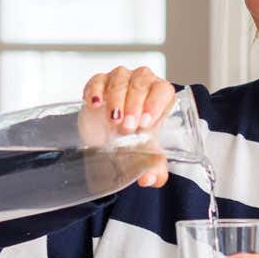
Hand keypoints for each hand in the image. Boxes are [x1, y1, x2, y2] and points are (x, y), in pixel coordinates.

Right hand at [80, 66, 174, 188]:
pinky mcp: (99, 82)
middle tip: (128, 127)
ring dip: (116, 99)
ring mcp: (120, 79)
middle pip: (141, 83)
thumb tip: (148, 178)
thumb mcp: (147, 156)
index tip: (146, 122)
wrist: (109, 137)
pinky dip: (95, 90)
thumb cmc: (134, 139)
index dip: (155, 103)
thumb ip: (154, 169)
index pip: (163, 90)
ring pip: (120, 80)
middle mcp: (142, 83)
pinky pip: (98, 80)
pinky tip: (95, 104)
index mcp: (160, 95)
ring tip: (113, 120)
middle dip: (134, 104)